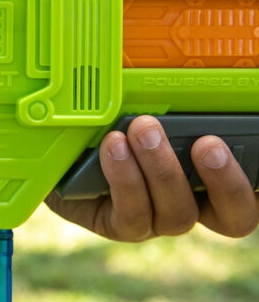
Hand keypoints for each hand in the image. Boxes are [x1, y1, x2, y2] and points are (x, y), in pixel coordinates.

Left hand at [45, 115, 258, 241]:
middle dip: (225, 180)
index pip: (254, 189)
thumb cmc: (116, 123)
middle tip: (207, 143)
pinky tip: (114, 146)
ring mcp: (158, 219)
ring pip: (178, 214)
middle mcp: (194, 204)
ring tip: (142, 128)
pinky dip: (124, 177)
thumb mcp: (151, 108)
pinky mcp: (122, 226)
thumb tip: (230, 76)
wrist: (61, 152)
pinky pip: (132, 215)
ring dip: (162, 169)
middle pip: (235, 216)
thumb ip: (182, 109)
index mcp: (214, 178)